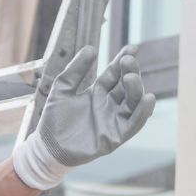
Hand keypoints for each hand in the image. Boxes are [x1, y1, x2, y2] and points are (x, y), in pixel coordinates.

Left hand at [11, 45, 157, 189]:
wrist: (47, 147)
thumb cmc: (53, 119)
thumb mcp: (62, 88)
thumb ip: (76, 70)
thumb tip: (92, 48)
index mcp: (98, 92)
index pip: (115, 73)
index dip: (123, 60)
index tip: (132, 47)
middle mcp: (110, 104)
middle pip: (126, 86)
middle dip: (130, 72)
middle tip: (127, 61)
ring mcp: (114, 120)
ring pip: (133, 102)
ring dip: (136, 89)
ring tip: (132, 77)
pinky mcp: (116, 136)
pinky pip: (134, 123)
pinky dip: (143, 112)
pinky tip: (148, 98)